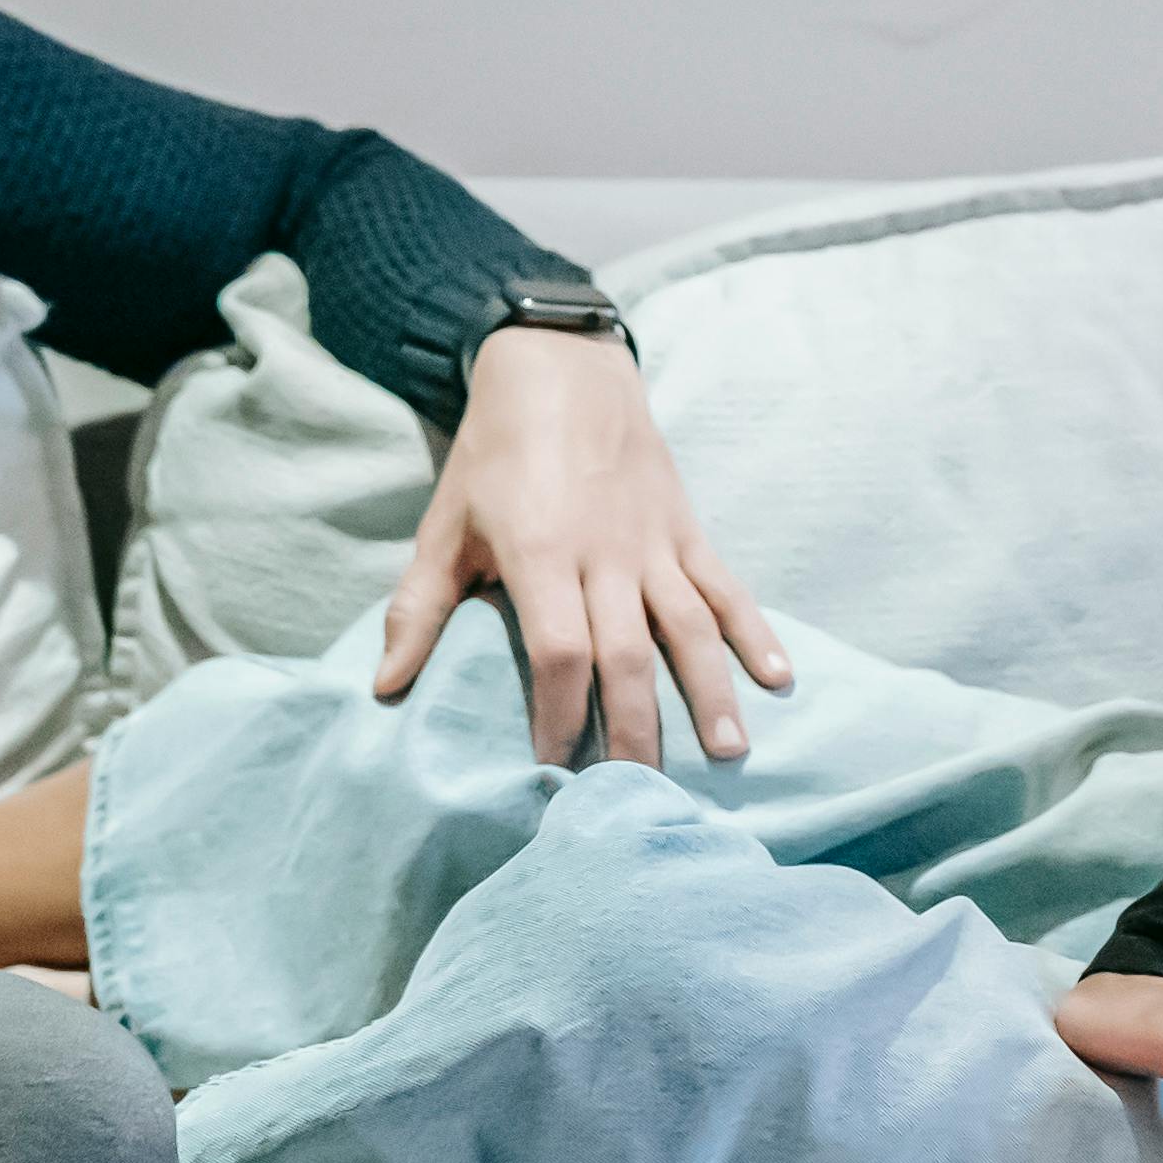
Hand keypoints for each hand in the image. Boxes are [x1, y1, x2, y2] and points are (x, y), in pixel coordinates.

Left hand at [377, 326, 786, 764]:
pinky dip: (754, 630)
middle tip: (643, 794)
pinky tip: (777, 677)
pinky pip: (725, 586)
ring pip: (689, 626)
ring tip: (728, 752)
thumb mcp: (445, 526)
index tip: (555, 765)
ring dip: (710, 691)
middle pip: (630, 653)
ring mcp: (652, 541)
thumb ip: (419, 608)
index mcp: (540, 552)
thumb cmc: (494, 455)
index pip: (561, 650)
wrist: (561, 368)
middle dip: (637, 727)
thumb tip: (385, 686)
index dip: (561, 713)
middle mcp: (604, 552)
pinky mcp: (685, 528)